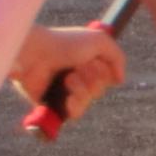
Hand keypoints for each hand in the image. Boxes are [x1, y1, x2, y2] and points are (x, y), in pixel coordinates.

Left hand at [11, 22, 126, 128]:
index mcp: (85, 61)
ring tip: (68, 80)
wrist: (36, 54)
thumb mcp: (99, 40)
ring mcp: (63, 91)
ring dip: (82, 91)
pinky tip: (68, 98)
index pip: (106, 76)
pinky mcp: (52, 104)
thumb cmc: (65, 44)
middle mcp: (76, 76)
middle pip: (99, 90)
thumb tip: (119, 80)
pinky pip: (73, 114)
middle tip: (78, 68)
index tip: (93, 60)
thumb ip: (117, 57)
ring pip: (87, 103)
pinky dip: (74, 107)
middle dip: (92, 80)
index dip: (104, 71)